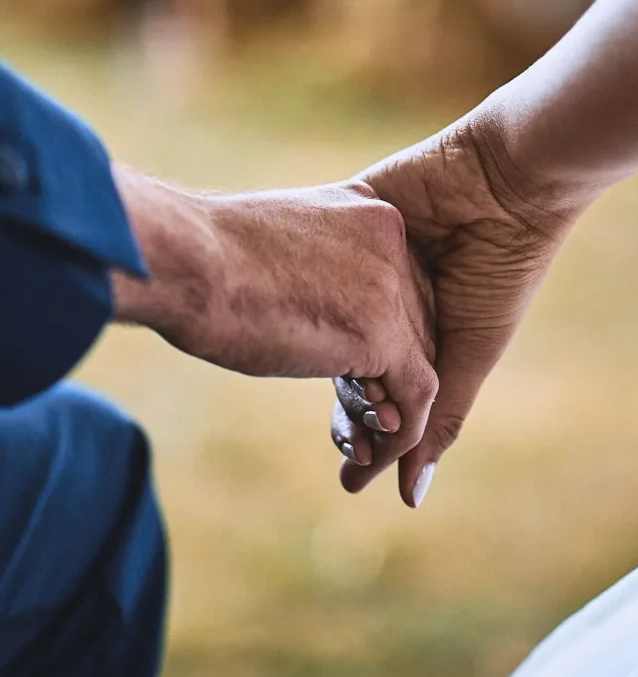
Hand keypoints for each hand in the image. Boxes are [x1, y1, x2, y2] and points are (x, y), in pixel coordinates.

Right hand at [113, 172, 437, 441]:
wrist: (179, 258)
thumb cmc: (199, 257)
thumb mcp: (276, 250)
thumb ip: (313, 273)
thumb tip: (316, 320)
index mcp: (369, 213)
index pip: (398, 287)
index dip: (380, 343)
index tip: (350, 383)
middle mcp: (393, 241)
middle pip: (415, 328)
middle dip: (388, 386)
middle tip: (360, 431)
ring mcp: (392, 285)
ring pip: (418, 365)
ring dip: (391, 420)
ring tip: (360, 457)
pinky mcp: (382, 332)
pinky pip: (415, 397)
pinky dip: (399, 437)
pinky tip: (365, 463)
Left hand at [331, 117, 585, 507]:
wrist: (508, 184)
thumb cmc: (501, 273)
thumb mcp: (471, 352)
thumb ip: (437, 418)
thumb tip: (409, 498)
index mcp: (422, 331)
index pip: (379, 389)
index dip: (366, 428)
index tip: (351, 471)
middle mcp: (390, 299)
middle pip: (345, 359)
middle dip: (343, 404)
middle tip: (340, 442)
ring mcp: (365, 258)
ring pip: (322, 314)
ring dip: (314, 352)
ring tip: (316, 394)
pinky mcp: (349, 216)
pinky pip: (313, 256)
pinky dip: (302, 288)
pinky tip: (285, 318)